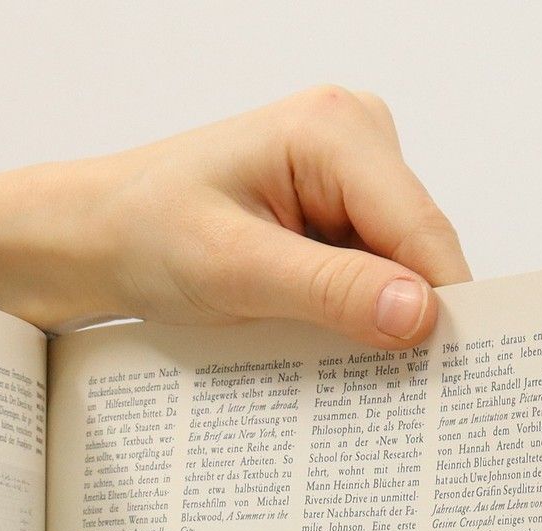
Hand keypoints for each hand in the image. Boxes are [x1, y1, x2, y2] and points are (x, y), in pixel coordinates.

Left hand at [0, 88, 469, 345]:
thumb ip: (330, 291)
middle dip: (403, 315)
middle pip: (418, 248)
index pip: (422, 230)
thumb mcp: (234, 272)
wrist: (97, 235)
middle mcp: (354, 135)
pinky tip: (318, 337)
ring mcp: (350, 170)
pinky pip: (369, 268)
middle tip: (386, 390)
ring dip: (373, 318)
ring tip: (332, 360)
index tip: (444, 379)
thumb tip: (418, 315)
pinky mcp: (337, 205)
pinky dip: (352, 311)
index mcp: (335, 130)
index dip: (439, 307)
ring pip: (397, 265)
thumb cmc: (146, 236)